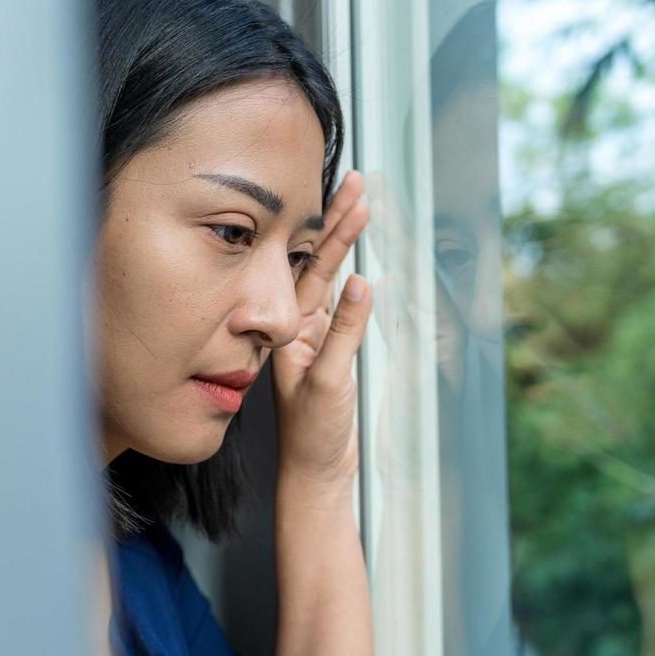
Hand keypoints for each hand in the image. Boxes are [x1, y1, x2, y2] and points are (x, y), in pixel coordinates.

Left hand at [270, 169, 371, 486]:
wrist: (315, 473)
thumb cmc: (313, 434)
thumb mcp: (329, 381)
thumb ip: (344, 333)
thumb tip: (363, 284)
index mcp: (291, 326)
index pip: (313, 265)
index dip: (333, 228)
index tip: (352, 196)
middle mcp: (299, 325)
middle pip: (321, 260)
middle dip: (339, 220)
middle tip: (357, 182)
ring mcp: (315, 336)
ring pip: (331, 276)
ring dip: (345, 241)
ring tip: (359, 205)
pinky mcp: (331, 351)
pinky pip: (341, 300)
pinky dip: (351, 273)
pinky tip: (359, 257)